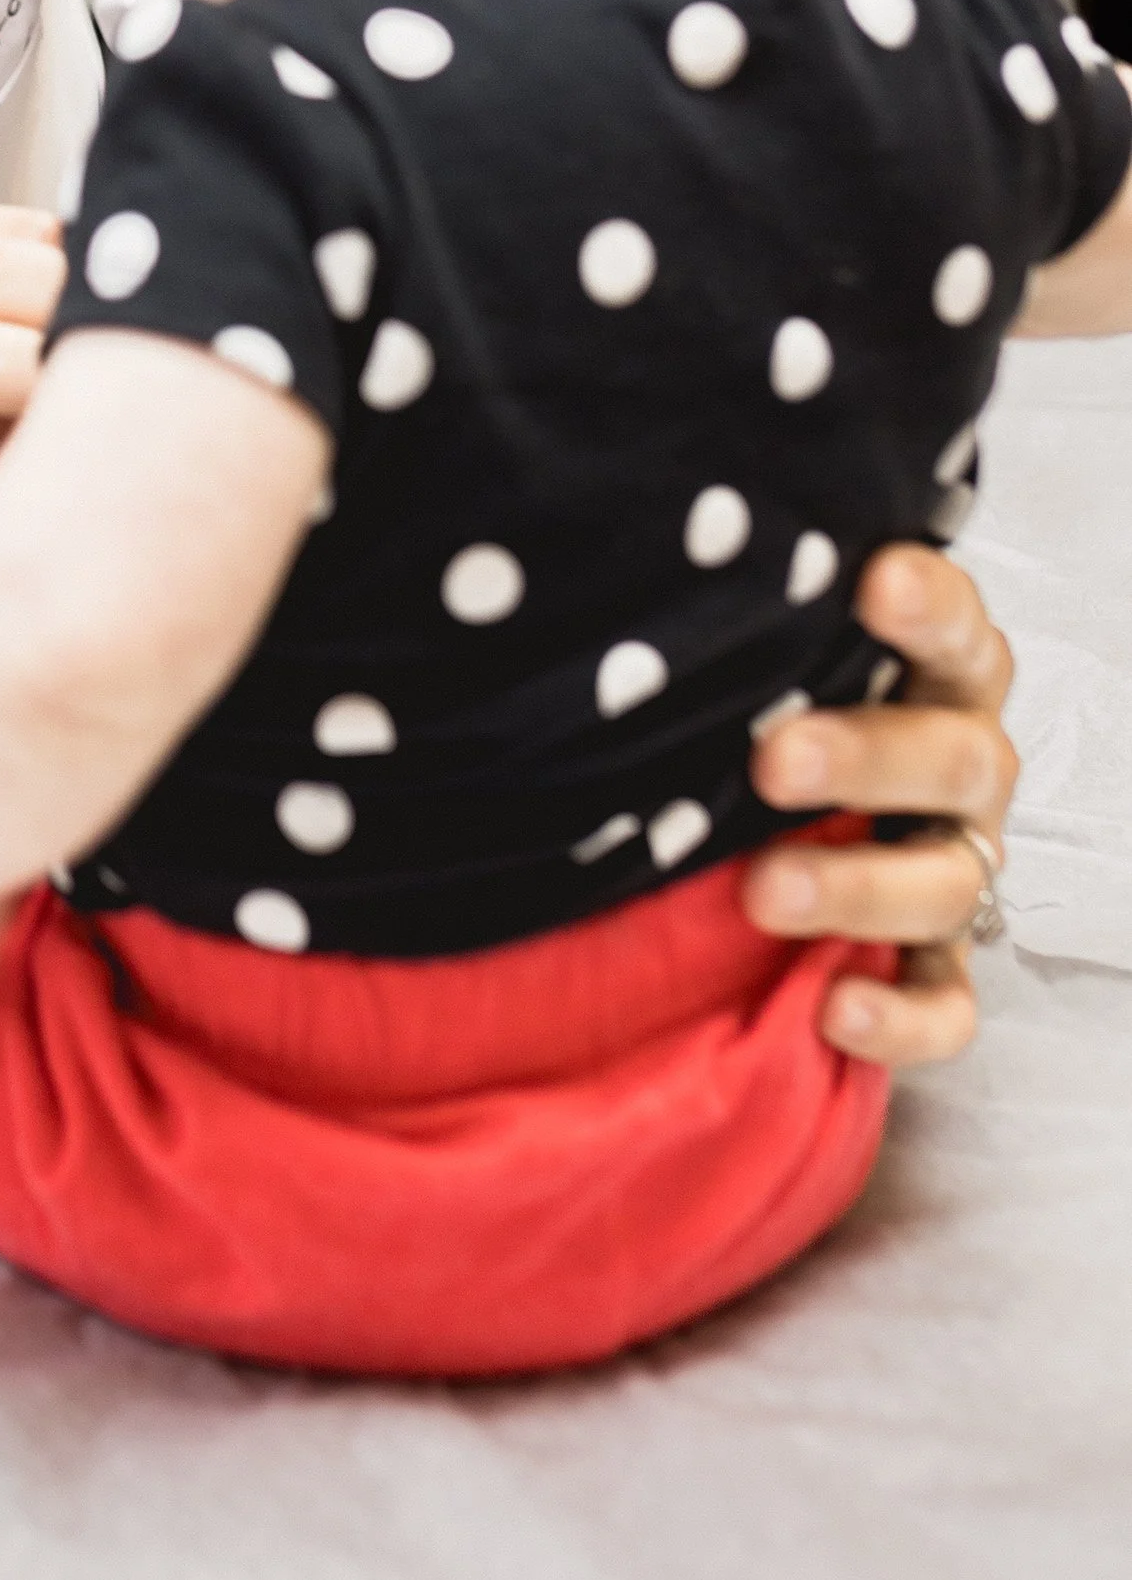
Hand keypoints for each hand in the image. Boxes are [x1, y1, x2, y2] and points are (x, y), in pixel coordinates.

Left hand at [742, 544, 1017, 1067]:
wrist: (775, 833)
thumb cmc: (771, 713)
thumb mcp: (760, 660)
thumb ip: (738, 623)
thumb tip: (619, 563)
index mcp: (932, 678)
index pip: (955, 630)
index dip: (928, 606)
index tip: (874, 583)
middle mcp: (960, 769)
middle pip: (957, 758)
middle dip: (866, 759)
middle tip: (775, 761)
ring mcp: (953, 868)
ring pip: (948, 882)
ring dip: (859, 888)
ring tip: (764, 891)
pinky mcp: (935, 966)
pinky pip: (946, 1005)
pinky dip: (899, 1016)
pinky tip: (834, 1006)